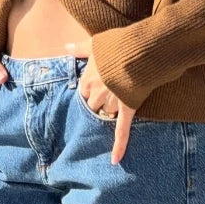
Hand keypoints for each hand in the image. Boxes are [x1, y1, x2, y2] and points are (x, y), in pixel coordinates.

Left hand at [65, 37, 136, 164]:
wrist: (138, 51)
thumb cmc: (117, 45)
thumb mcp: (94, 43)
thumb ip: (79, 48)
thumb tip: (65, 47)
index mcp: (88, 80)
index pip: (84, 92)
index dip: (91, 89)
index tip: (97, 84)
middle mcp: (98, 94)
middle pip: (93, 105)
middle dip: (99, 101)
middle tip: (109, 93)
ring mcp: (112, 103)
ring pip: (107, 114)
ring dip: (111, 111)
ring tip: (119, 104)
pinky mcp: (127, 109)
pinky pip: (121, 131)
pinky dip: (119, 146)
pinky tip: (115, 160)